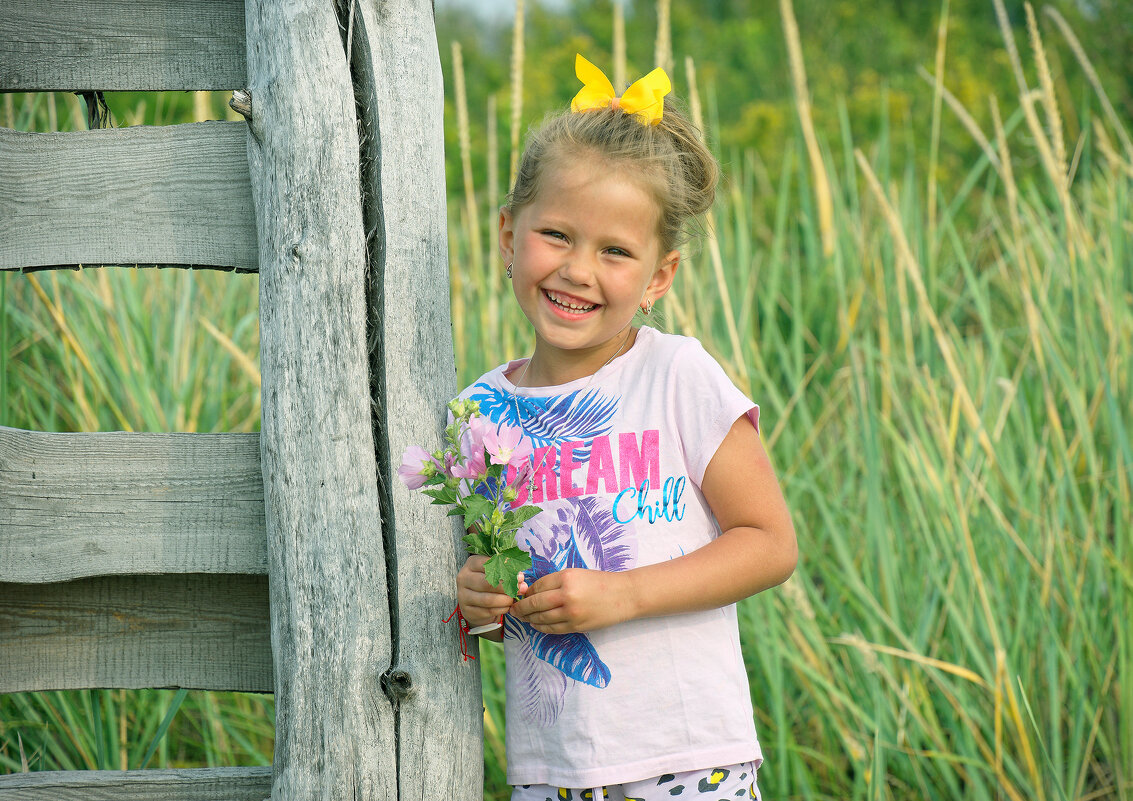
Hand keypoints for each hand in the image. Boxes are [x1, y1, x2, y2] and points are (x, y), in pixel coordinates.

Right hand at [456, 555, 515, 628]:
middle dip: (507, 588)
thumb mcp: (496, 572)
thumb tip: (521, 580)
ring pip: (488, 599)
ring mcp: (463, 595)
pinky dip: (501, 610)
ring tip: (513, 599)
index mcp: (471, 564)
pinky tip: (506, 607)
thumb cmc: (489, 582)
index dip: (506, 570)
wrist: (476, 601)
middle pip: (487, 583)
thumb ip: (508, 572)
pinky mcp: (467, 610)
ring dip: (505, 600)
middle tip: (520, 590)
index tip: (519, 577)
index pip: (488, 564)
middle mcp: (464, 578)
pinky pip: (487, 611)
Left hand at [509, 568, 635, 633]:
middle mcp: (567, 595)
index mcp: (566, 578)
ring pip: (541, 618)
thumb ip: (555, 582)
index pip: (537, 586)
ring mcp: (571, 613)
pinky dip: (541, 628)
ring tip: (522, 618)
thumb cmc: (600, 582)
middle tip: (512, 609)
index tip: (520, 595)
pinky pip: (552, 629)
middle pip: (535, 603)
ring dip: (529, 619)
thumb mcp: (577, 574)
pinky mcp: (576, 626)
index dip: (526, 592)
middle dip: (521, 607)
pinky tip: (536, 625)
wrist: (624, 595)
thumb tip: (531, 591)